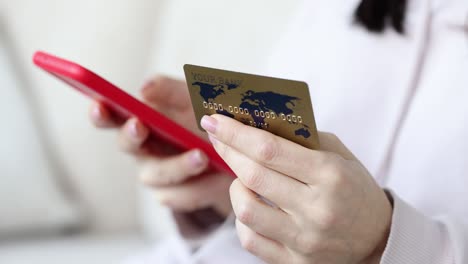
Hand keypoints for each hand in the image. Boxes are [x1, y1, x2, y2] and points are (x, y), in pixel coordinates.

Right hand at [89, 77, 232, 216]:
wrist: (235, 153)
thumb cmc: (205, 120)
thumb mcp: (193, 99)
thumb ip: (170, 90)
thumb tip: (144, 89)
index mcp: (141, 121)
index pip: (110, 117)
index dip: (100, 113)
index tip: (98, 104)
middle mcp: (142, 149)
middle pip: (126, 145)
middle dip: (131, 136)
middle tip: (139, 126)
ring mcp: (156, 175)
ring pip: (157, 174)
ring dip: (179, 165)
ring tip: (202, 156)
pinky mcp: (174, 195)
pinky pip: (181, 195)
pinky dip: (201, 185)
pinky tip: (217, 176)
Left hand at [201, 114, 391, 263]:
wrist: (378, 238)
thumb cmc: (355, 189)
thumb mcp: (339, 156)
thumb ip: (301, 140)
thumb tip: (255, 125)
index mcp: (331, 175)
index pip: (269, 149)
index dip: (235, 133)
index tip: (214, 119)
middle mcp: (317, 209)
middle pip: (253, 176)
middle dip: (227, 151)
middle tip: (217, 137)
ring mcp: (304, 239)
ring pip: (246, 210)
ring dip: (234, 186)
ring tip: (241, 175)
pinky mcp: (295, 261)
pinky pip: (250, 239)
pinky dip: (242, 218)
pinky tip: (250, 204)